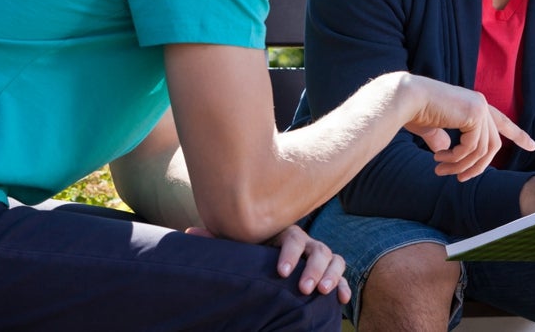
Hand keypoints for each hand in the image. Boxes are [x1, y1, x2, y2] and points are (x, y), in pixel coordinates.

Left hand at [186, 224, 350, 302]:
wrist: (269, 260)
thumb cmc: (251, 253)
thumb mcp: (236, 247)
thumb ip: (217, 241)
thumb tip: (189, 234)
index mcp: (285, 234)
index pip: (293, 237)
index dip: (290, 254)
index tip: (281, 273)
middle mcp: (307, 243)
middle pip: (319, 250)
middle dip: (314, 269)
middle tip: (304, 289)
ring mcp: (321, 257)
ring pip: (335, 259)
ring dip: (333, 275)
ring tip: (324, 292)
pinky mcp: (329, 273)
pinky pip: (343, 276)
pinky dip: (345, 286)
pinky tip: (342, 301)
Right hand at [397, 74, 534, 181]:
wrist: (404, 98)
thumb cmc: (413, 111)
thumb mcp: (431, 128)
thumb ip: (441, 138)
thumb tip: (445, 149)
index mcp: (474, 104)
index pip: (501, 122)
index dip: (517, 134)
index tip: (532, 146)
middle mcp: (481, 104)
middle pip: (493, 145)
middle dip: (477, 167)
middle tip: (459, 180)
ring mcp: (480, 107)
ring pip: (482, 151)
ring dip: (460, 166)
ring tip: (440, 169)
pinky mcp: (475, 114)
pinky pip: (472, 148)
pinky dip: (456, 159)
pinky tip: (438, 157)